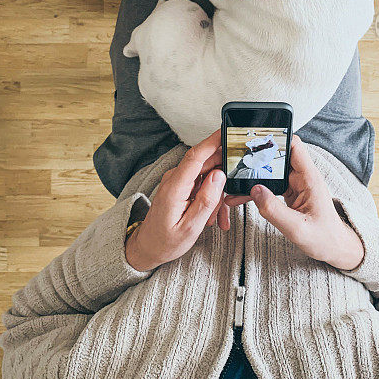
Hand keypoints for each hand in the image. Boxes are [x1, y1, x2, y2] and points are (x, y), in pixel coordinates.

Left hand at [126, 130, 229, 271]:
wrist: (148, 248)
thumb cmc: (166, 241)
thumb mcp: (190, 227)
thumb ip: (206, 200)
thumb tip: (219, 175)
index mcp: (175, 187)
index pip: (196, 156)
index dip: (213, 141)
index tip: (227, 131)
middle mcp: (175, 179)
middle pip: (206, 164)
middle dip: (223, 178)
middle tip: (231, 198)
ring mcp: (177, 181)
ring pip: (207, 176)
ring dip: (216, 194)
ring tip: (216, 217)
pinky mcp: (181, 186)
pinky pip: (202, 185)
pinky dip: (210, 198)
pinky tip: (213, 216)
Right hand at [225, 136, 363, 270]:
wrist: (334, 249)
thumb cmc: (324, 238)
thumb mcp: (297, 228)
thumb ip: (275, 210)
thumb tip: (255, 191)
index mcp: (309, 178)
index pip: (294, 146)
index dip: (276, 138)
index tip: (256, 141)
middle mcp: (303, 177)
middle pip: (278, 156)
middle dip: (257, 157)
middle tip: (236, 162)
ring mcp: (296, 184)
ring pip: (271, 171)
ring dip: (253, 176)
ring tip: (234, 183)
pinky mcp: (290, 193)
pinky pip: (270, 185)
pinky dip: (256, 189)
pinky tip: (241, 196)